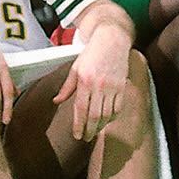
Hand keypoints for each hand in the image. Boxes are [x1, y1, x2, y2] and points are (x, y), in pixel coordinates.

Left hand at [53, 20, 130, 139]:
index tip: (77, 135)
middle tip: (85, 138)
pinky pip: (118, 107)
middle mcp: (99, 85)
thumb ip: (67, 87)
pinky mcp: (122, 86)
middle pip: (95, 115)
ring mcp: (112, 86)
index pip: (81, 108)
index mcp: (85, 80)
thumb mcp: (75, 67)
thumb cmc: (92, 53)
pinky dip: (112, 117)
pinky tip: (106, 121)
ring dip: (100, 126)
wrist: (112, 40)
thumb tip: (56, 101)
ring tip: (94, 132)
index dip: (79, 125)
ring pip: (107, 114)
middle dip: (90, 130)